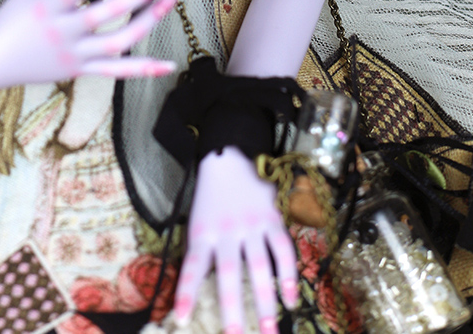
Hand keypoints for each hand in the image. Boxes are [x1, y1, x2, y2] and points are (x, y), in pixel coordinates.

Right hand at [0, 0, 177, 89]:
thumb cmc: (16, 14)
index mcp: (50, 8)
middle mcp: (64, 33)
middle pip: (107, 15)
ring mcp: (76, 55)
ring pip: (119, 42)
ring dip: (149, 21)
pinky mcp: (82, 71)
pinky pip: (117, 72)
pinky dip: (143, 69)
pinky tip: (169, 65)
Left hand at [174, 147, 296, 333]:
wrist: (228, 156)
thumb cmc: (210, 199)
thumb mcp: (197, 223)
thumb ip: (201, 254)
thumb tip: (194, 295)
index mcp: (202, 232)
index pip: (192, 266)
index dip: (186, 292)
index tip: (182, 319)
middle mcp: (226, 231)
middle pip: (229, 273)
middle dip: (233, 309)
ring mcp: (250, 224)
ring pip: (258, 266)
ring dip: (264, 301)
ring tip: (269, 330)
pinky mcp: (271, 218)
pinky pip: (282, 249)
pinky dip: (287, 275)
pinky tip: (290, 299)